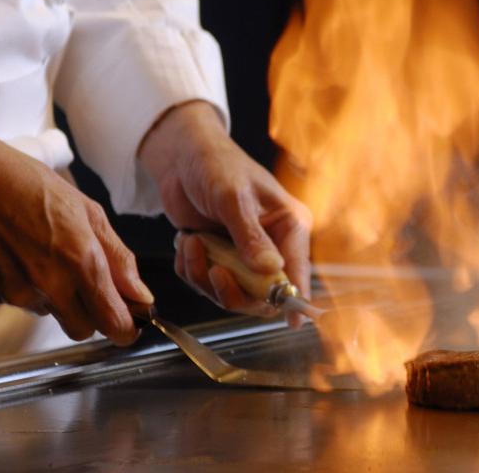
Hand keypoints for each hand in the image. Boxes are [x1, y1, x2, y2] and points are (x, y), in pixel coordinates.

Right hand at [0, 107, 152, 345]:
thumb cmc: (26, 184)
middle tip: (83, 282)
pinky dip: (16, 287)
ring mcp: (14, 292)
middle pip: (81, 329)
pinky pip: (11, 304)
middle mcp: (48, 284)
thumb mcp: (88, 212)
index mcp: (80, 261)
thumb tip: (140, 295)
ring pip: (46, 313)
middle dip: (89, 314)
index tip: (128, 322)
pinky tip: (11, 256)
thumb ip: (118, 258)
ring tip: (38, 253)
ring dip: (50, 295)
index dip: (125, 327)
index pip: (113, 322)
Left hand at [139, 101, 311, 325]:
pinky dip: (191, 270)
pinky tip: (187, 243)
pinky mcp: (219, 259)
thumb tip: (271, 271)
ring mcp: (244, 255)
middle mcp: (272, 245)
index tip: (292, 322)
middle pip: (263, 294)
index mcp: (290, 226)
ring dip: (205, 276)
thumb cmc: (215, 164)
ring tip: (192, 244)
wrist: (181, 157)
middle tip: (214, 270)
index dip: (295, 299)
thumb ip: (250, 236)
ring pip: (231, 293)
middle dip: (234, 288)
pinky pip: (206, 284)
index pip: (298, 271)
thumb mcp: (232, 197)